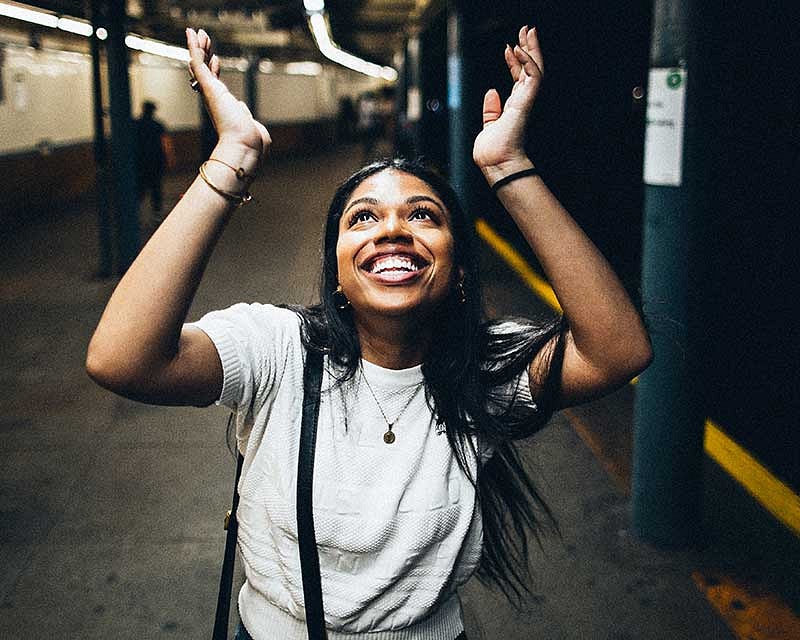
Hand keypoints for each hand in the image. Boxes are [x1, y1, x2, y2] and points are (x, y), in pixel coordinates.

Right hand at [186, 28, 270, 172]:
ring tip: (197, 32)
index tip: (217, 59)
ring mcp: (211, 93)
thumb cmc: (251, 142)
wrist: (244, 147)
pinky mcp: (209, 87)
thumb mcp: (250, 123)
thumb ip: (244, 113)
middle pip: (207, 71)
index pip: (218, 84)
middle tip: (204, 40)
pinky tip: (193, 34)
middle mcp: (215, 99)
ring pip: (201, 64)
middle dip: (206, 54)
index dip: (216, 70)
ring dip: (200, 47)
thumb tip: (242, 106)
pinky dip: (195, 47)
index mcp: (225, 106)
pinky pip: (199, 63)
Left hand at [472, 25, 542, 182]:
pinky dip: (527, 62)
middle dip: (528, 48)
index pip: (518, 78)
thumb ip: (491, 110)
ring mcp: (527, 102)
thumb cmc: (492, 152)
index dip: (514, 62)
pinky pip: (532, 77)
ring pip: (535, 69)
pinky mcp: (526, 103)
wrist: (496, 164)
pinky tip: (518, 49)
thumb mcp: (488, 126)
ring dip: (532, 49)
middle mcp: (523, 102)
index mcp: (515, 107)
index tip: (508, 47)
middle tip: (526, 30)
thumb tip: (491, 91)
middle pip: (530, 69)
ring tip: (527, 31)